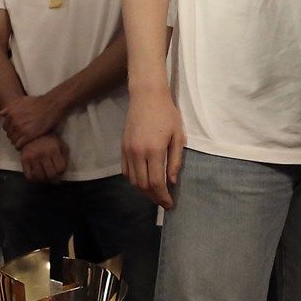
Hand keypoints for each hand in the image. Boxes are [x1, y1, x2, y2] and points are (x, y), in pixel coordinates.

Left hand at [0, 92, 62, 147]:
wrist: (50, 105)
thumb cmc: (37, 102)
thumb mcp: (21, 101)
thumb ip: (10, 107)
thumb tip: (0, 113)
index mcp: (10, 114)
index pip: (5, 126)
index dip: (11, 128)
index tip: (16, 130)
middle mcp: (13, 122)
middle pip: (8, 134)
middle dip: (13, 135)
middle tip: (21, 136)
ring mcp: (20, 129)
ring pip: (13, 140)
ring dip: (17, 141)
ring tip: (23, 140)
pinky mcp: (27, 136)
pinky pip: (18, 145)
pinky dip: (20, 146)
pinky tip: (24, 145)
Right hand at [19, 134, 68, 181]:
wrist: (31, 132)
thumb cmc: (49, 139)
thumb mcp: (60, 144)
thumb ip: (64, 157)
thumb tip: (62, 171)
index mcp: (54, 150)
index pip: (60, 169)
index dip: (62, 172)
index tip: (60, 172)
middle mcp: (43, 154)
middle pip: (51, 175)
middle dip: (54, 179)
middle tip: (54, 179)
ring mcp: (32, 158)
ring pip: (40, 177)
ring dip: (45, 180)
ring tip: (46, 177)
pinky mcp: (24, 160)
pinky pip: (29, 176)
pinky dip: (34, 179)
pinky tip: (37, 176)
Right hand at [122, 90, 185, 208]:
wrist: (147, 96)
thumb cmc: (166, 114)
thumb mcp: (178, 136)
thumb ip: (175, 160)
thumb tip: (172, 181)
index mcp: (154, 151)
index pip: (156, 183)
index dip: (163, 197)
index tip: (169, 204)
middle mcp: (138, 153)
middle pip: (143, 185)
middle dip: (154, 197)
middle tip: (163, 202)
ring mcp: (128, 151)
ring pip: (133, 180)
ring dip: (143, 190)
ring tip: (155, 193)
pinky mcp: (123, 147)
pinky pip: (126, 170)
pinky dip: (134, 180)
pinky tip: (143, 180)